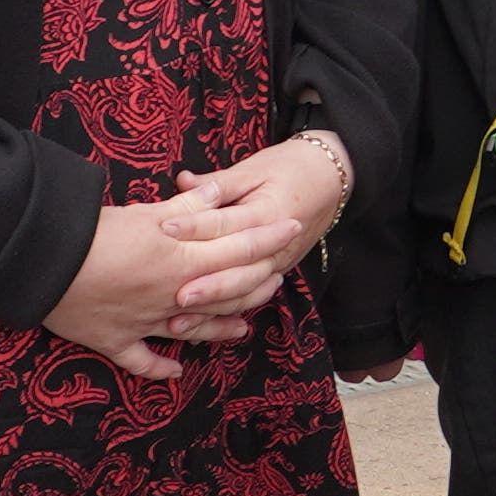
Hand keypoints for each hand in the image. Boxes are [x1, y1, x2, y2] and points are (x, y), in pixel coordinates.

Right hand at [43, 193, 269, 378]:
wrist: (43, 264)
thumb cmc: (95, 233)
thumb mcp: (146, 213)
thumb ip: (187, 207)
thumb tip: (219, 193)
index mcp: (183, 261)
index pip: (240, 249)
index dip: (269, 239)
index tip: (292, 229)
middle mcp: (172, 297)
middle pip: (226, 294)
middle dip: (256, 285)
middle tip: (276, 279)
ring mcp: (145, 323)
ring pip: (194, 330)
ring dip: (221, 329)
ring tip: (242, 329)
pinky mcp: (113, 340)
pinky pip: (142, 361)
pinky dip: (160, 368)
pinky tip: (177, 371)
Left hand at [163, 132, 357, 322]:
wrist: (330, 179)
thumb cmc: (289, 168)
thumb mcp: (254, 168)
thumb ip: (218, 182)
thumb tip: (183, 182)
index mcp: (268, 213)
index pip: (227, 224)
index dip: (195, 227)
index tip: (165, 230)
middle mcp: (276, 246)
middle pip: (240, 271)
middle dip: (209, 287)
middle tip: (176, 296)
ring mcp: (278, 263)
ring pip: (245, 293)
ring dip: (214, 310)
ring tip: (181, 321)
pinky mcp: (275, 272)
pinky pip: (250, 299)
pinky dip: (225, 315)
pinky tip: (200, 327)